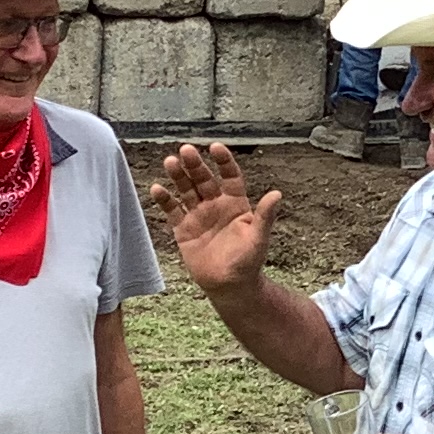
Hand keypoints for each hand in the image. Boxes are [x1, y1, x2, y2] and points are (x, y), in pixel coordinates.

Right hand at [149, 142, 280, 292]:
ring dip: (178, 176)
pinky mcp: (183, 229)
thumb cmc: (248, 262)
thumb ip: (265, 216)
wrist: (229, 286)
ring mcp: (198, 215)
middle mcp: (215, 205)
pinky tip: (157, 188)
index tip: (215, 147)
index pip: (230, 176)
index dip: (223, 161)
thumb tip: (277, 194)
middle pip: (204, 179)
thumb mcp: (258, 238)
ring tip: (170, 162)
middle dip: (195, 165)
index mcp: (236, 203)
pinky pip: (172, 210)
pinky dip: (164, 200)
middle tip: (185, 150)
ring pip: (186, 190)